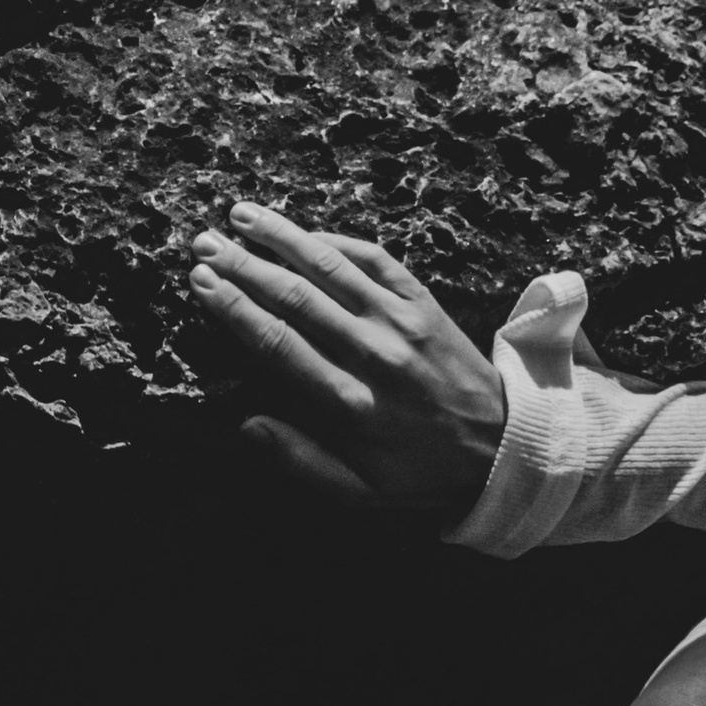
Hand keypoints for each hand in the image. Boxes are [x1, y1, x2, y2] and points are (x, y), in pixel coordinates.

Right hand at [184, 200, 507, 512]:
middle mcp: (374, 354)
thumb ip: (300, 460)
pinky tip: (306, 231)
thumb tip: (244, 426)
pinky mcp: (424, 302)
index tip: (202, 283)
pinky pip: (377, 259)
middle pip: (298, 298)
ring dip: (284, 237)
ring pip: (334, 268)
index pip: (280, 345)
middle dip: (245, 266)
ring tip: (242, 214)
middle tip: (204, 243)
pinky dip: (339, 240)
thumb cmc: (421, 471)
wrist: (503, 444)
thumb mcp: (359, 490)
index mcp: (351, 403)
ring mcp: (402, 322)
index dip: (235, 309)